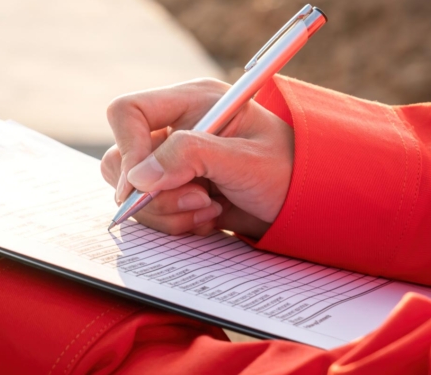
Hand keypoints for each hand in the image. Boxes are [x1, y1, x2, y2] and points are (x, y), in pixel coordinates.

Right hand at [100, 79, 293, 238]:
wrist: (307, 204)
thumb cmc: (290, 171)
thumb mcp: (245, 160)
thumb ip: (191, 157)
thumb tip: (138, 177)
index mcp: (191, 103)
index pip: (129, 113)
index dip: (129, 148)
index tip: (142, 185)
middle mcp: (175, 129)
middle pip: (123, 159)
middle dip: (155, 192)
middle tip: (198, 200)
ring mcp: (172, 162)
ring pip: (133, 191)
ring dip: (167, 211)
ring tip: (210, 210)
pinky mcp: (174, 191)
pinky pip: (150, 212)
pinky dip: (176, 223)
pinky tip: (210, 218)